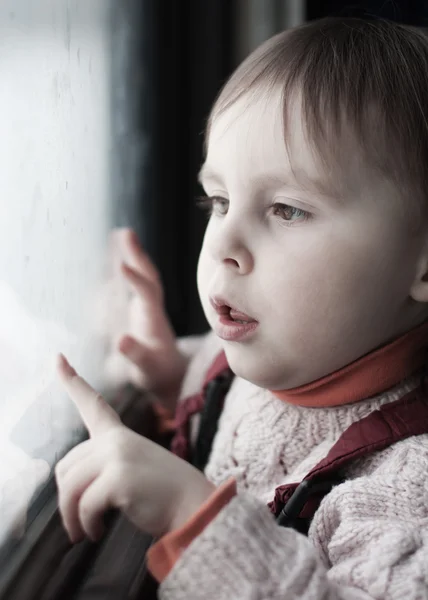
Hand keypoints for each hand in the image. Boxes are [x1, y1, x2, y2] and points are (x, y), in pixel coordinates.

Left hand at [55, 354, 214, 542]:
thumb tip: (67, 487)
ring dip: (72, 518)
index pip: (92, 404)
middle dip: (66, 500)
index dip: (71, 380)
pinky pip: (85, 506)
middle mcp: (116, 440)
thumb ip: (103, 465)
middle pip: (65, 467)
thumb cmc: (161, 493)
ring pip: (70, 488)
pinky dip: (87, 525)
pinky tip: (97, 531)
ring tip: (83, 532)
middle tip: (77, 523)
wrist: (194, 505)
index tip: (58, 358)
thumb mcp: (131, 468)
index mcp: (119, 435)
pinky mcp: (119, 477)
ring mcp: (118, 455)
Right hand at [105, 229, 186, 410]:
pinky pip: (128, 287)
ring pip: (137, 278)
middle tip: (126, 232)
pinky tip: (113, 257)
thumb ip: (135, 354)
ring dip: (130, 257)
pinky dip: (121, 271)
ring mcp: (143, 308)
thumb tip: (120, 339)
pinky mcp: (136, 311)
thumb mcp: (146, 367)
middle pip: (145, 276)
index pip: (147, 293)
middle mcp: (149, 308)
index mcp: (153, 319)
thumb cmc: (157, 371)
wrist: (167, 374)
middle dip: (136, 255)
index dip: (135, 279)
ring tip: (120, 235)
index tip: (122, 265)